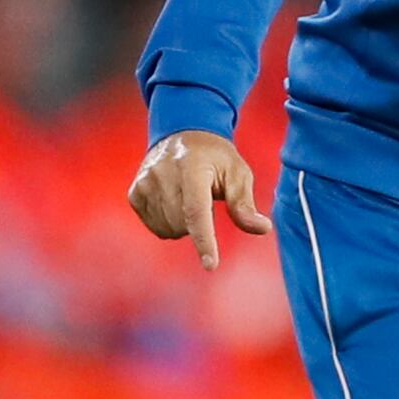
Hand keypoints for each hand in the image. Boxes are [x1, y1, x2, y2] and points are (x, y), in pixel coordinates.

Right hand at [128, 130, 271, 269]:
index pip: (196, 211)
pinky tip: (175, 202)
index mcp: (192, 167)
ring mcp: (145, 183)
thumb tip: (263, 229)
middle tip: (206, 198)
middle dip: (200, 223)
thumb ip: (245, 204)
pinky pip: (155, 227)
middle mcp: (163, 173)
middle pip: (183, 224)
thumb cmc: (216, 157)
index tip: (211, 265)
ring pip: (168, 229)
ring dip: (184, 224)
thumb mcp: (237, 172)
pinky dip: (169, 223)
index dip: (204, 241)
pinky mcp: (134, 192)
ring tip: (190, 197)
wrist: (182, 134)